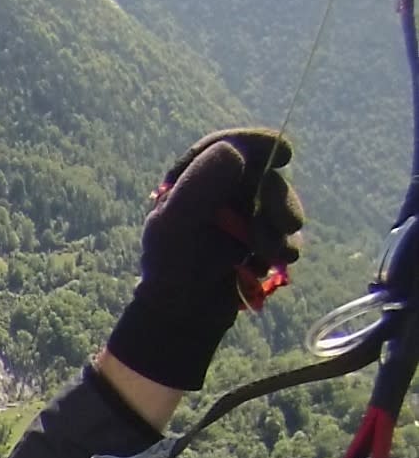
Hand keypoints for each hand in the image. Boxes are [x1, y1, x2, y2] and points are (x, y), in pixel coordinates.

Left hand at [104, 128, 304, 392]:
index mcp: (191, 179)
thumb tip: (234, 150)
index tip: (285, 153)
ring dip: (281, 228)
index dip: (257, 143)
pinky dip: (284, 246)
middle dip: (277, 198)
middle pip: (262, 174)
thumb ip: (200, 186)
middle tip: (287, 223)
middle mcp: (218, 191)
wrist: (183, 314)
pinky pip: (285, 231)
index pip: (227, 145)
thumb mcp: (176, 225)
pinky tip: (269, 265)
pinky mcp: (258, 237)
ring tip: (270, 256)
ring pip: (279, 203)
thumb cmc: (170, 268)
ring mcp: (240, 214)